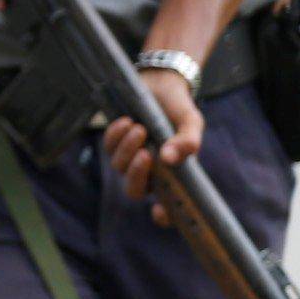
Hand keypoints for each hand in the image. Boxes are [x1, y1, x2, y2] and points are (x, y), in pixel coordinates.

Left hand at [103, 66, 204, 223]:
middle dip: (136, 175)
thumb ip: (188, 141)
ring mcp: (129, 157)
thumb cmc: (179, 108)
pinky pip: (108, 147)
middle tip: (146, 154)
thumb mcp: (191, 122)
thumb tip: (169, 159)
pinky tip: (127, 121)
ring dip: (128, 148)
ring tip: (139, 127)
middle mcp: (150, 171)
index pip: (167, 205)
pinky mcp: (114, 142)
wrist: (161, 82)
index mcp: (172, 174)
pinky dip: (116, 136)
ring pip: (120, 166)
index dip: (163, 215)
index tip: (160, 212)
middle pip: (134, 190)